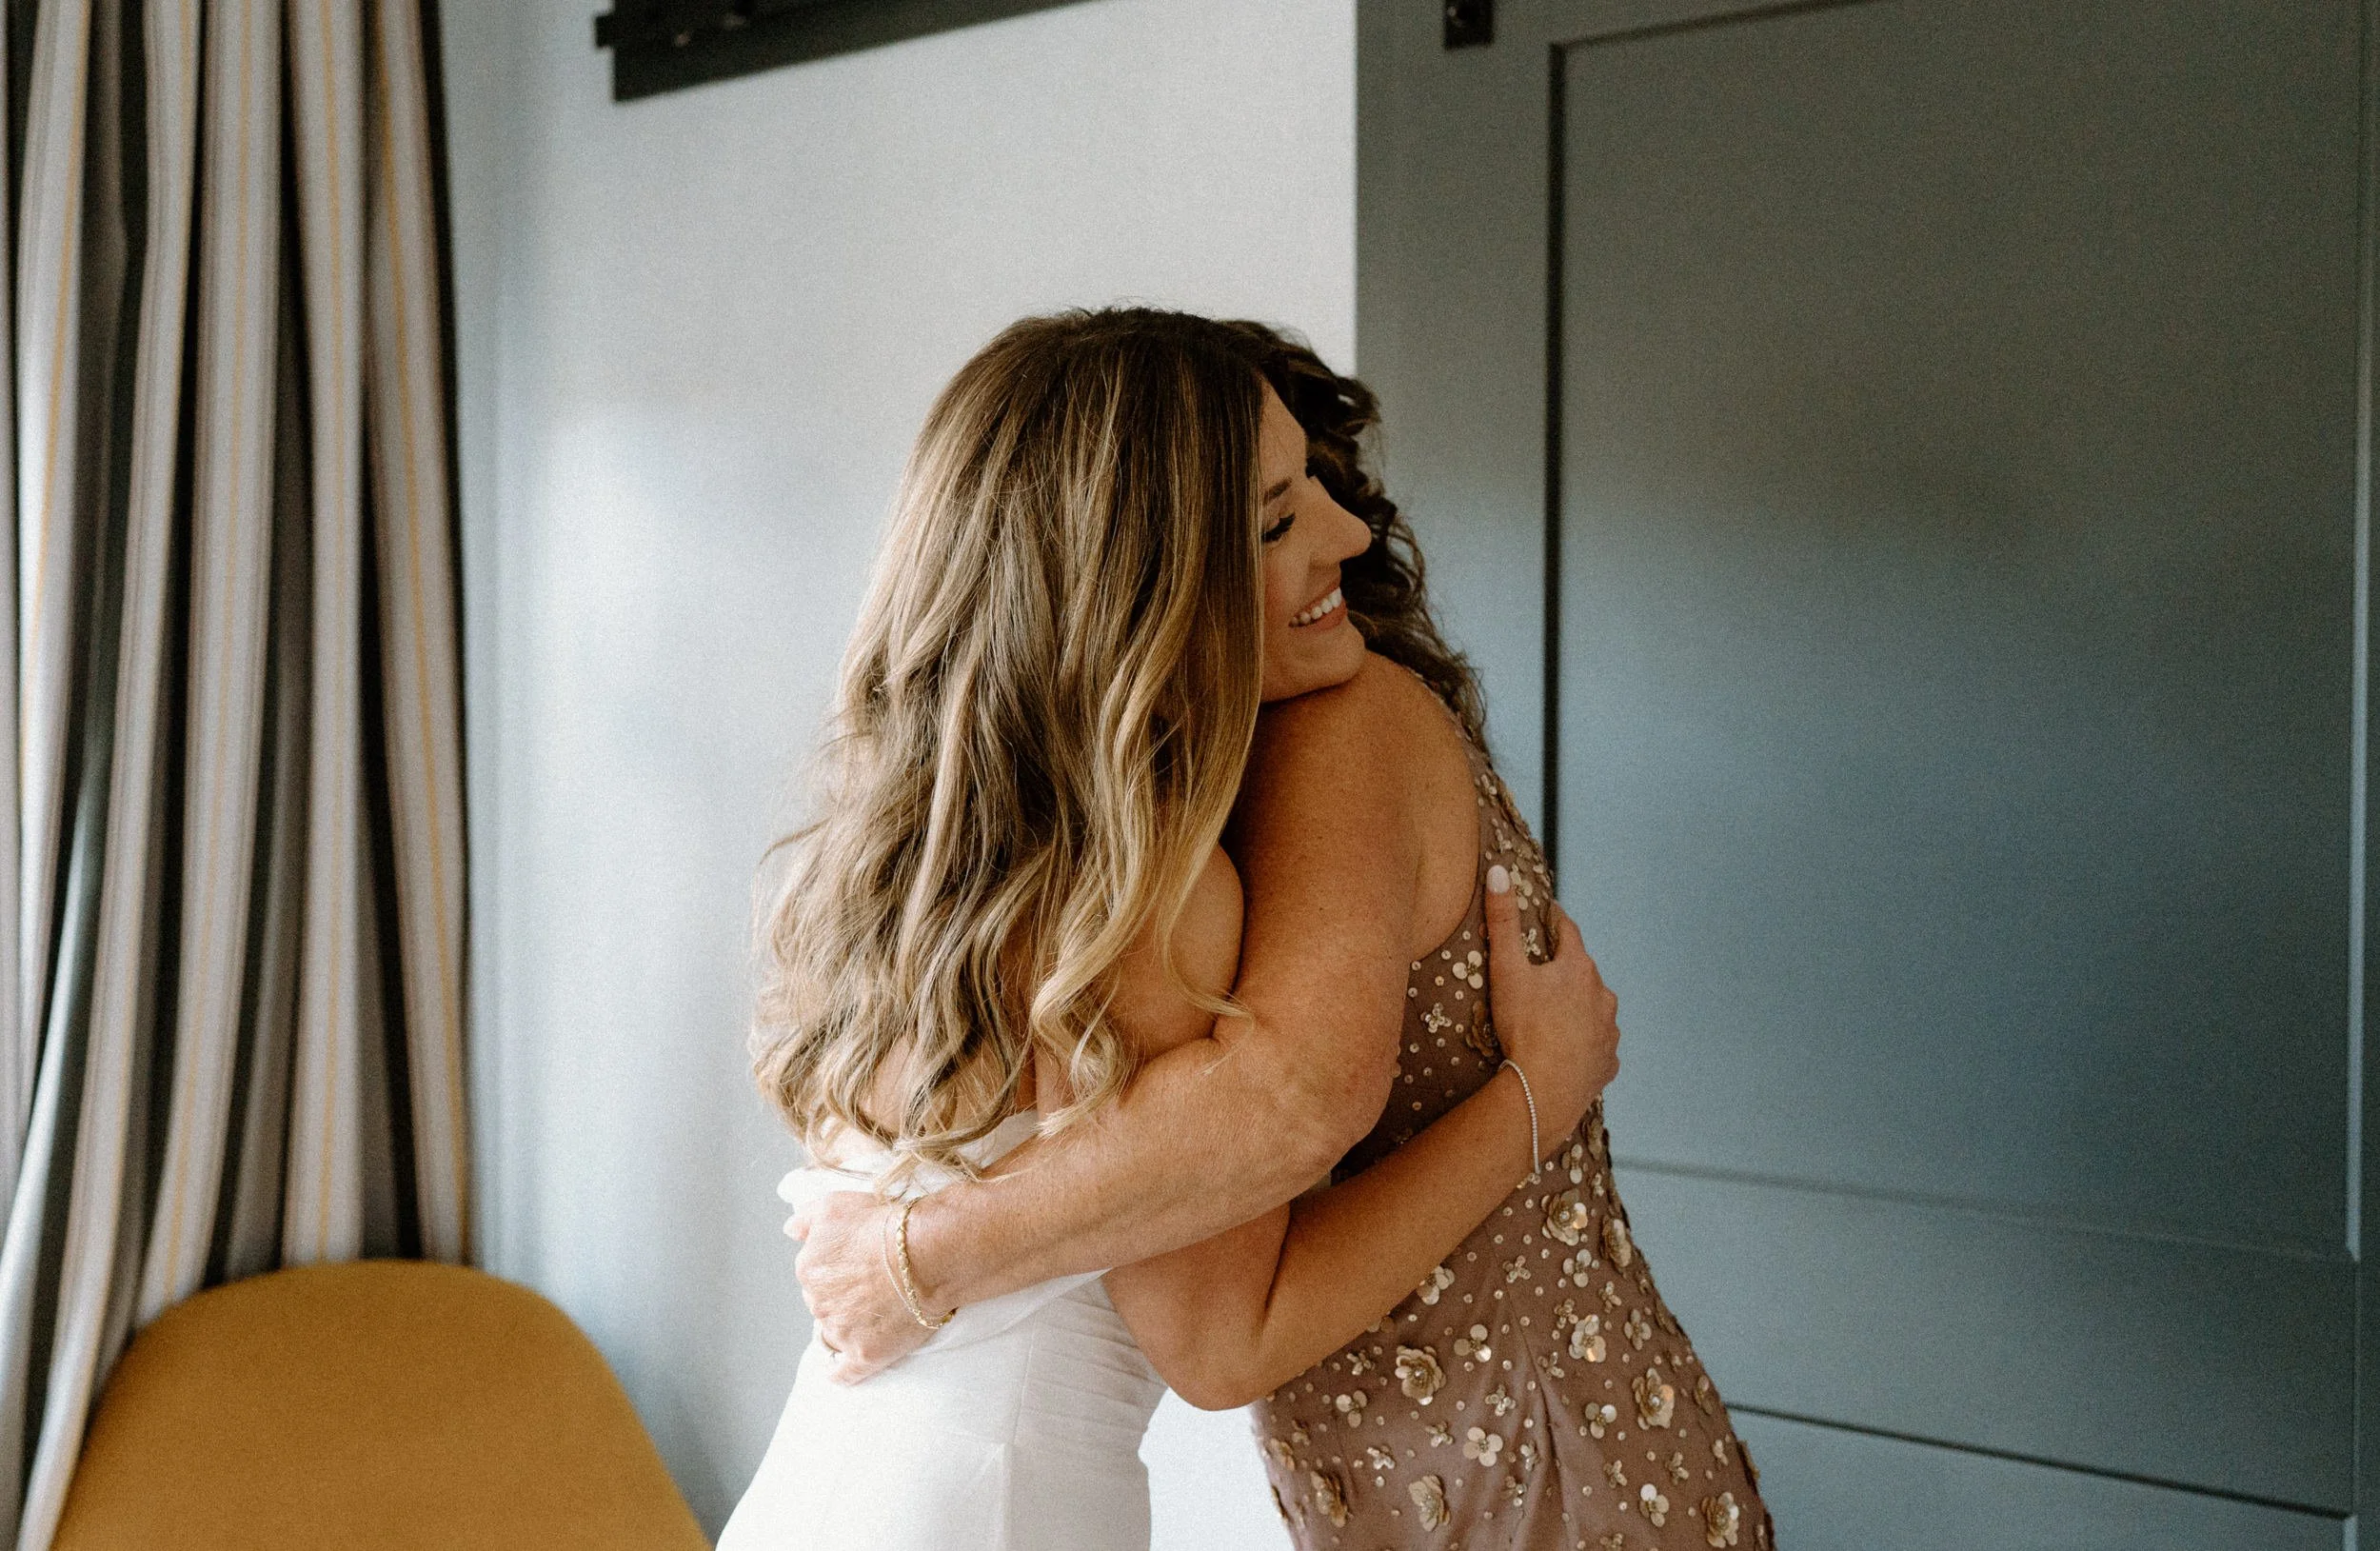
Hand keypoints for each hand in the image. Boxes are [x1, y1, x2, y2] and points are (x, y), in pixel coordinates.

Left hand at [784, 1191, 932, 1382]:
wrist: (927, 1252)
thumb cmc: (884, 1223)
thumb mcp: (835, 1204)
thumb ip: (806, 1218)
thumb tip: (789, 1231)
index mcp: (808, 1268)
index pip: (814, 1275)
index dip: (838, 1269)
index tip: (860, 1264)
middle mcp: (817, 1303)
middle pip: (823, 1304)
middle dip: (841, 1298)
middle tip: (873, 1286)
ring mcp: (841, 1332)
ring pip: (833, 1334)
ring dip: (847, 1327)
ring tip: (874, 1316)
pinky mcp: (864, 1355)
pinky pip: (843, 1373)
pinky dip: (840, 1374)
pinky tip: (839, 1372)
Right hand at [1482, 864, 1618, 1155]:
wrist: (1546, 1089)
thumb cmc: (1524, 1026)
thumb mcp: (1506, 970)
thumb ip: (1502, 921)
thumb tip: (1498, 871)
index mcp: (1578, 967)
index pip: (1568, 931)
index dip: (1554, 920)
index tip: (1548, 913)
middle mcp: (1602, 994)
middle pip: (1583, 971)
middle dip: (1566, 967)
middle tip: (1545, 969)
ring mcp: (1608, 1030)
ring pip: (1595, 1008)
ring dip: (1580, 1006)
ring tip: (1559, 1014)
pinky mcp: (1608, 1062)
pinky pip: (1598, 1045)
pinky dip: (1586, 1043)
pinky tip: (1572, 1051)